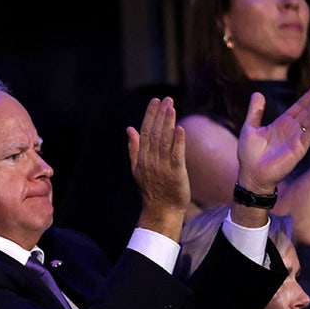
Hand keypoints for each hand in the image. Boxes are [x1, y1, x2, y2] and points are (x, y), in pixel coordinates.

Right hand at [126, 96, 188, 223]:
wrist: (161, 209)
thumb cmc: (152, 188)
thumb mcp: (138, 167)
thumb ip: (134, 147)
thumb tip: (129, 128)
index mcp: (141, 157)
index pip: (145, 131)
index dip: (150, 115)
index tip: (156, 100)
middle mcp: (150, 160)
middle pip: (154, 133)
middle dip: (160, 114)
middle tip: (166, 99)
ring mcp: (162, 167)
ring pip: (164, 141)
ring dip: (168, 123)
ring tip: (172, 107)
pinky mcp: (175, 173)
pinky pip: (176, 154)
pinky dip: (178, 141)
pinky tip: (180, 129)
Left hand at [236, 82, 309, 193]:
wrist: (250, 173)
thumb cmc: (249, 154)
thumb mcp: (249, 128)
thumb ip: (255, 111)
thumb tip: (257, 93)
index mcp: (282, 123)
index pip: (299, 106)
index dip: (309, 96)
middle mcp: (292, 129)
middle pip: (308, 110)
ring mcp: (297, 138)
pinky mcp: (299, 148)